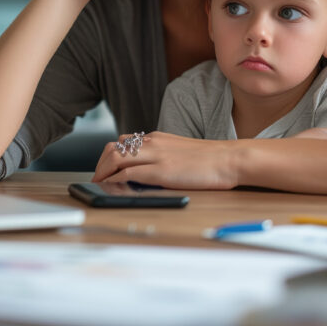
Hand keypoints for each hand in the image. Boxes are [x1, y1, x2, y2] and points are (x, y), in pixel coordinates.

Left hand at [92, 131, 240, 190]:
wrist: (228, 159)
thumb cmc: (209, 159)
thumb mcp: (179, 151)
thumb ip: (161, 155)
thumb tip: (146, 169)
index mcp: (156, 138)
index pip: (123, 142)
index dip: (109, 155)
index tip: (104, 168)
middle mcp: (152, 143)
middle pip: (113, 148)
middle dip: (101, 164)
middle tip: (98, 178)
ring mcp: (155, 156)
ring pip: (116, 158)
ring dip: (103, 172)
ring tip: (100, 184)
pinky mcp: (161, 171)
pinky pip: (128, 173)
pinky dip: (115, 180)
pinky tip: (112, 187)